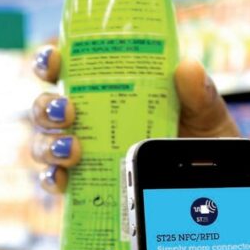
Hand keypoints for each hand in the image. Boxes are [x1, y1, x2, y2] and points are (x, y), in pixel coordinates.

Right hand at [30, 45, 238, 191]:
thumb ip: (198, 93)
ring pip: (42, 142)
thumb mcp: (206, 114)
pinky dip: (51, 179)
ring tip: (73, 150)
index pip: (69, 67)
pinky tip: (63, 180)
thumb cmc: (202, 142)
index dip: (50, 60)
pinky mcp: (82, 184)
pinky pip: (53, 180)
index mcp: (110, 88)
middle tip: (68, 112)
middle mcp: (88, 118)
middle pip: (46, 106)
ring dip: (47, 144)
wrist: (207, 189)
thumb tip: (187, 67)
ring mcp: (82, 152)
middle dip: (46, 107)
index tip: (54, 60)